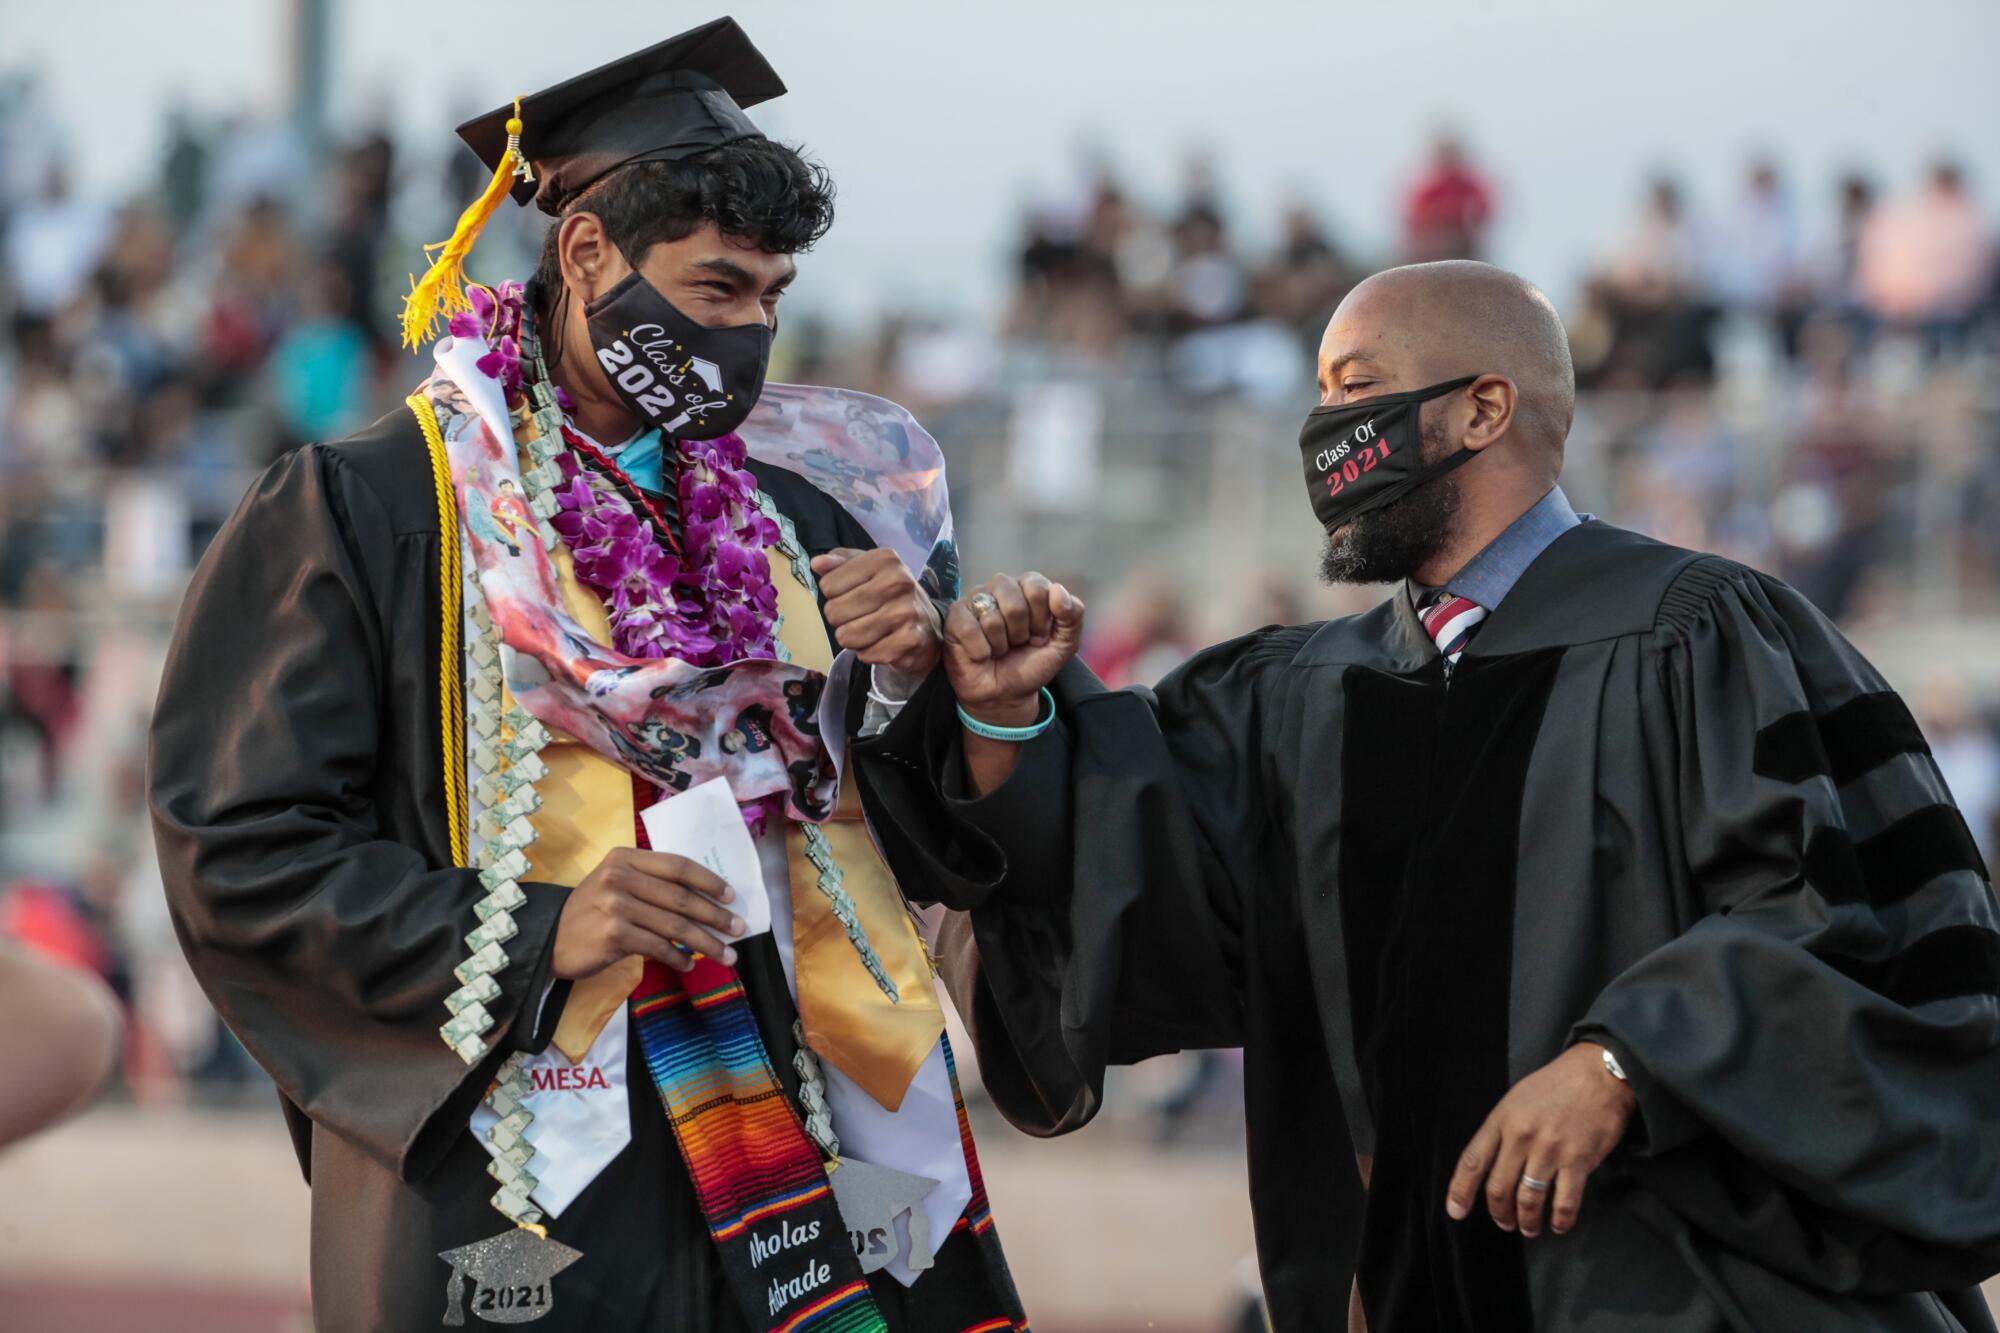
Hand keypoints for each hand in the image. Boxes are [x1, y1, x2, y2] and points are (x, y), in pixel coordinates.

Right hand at [552, 848, 746, 977]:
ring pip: (675, 926)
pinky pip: (659, 947)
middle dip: (716, 916)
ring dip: (706, 943)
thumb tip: (704, 901)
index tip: (731, 896)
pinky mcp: (614, 934)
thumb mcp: (615, 884)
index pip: (677, 865)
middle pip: (681, 897)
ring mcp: (616, 905)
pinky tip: (689, 965)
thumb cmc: (590, 912)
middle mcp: (620, 877)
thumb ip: (651, 884)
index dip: (709, 881)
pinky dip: (679, 958)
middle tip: (739, 929)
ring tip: (727, 955)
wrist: (549, 939)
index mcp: (625, 858)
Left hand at [810, 547, 944, 676]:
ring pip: (846, 636)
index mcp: (885, 559)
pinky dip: (869, 653)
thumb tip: (817, 563)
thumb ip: (840, 562)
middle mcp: (898, 582)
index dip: (835, 595)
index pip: (828, 585)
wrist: (928, 626)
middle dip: (842, 619)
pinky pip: (864, 654)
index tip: (854, 594)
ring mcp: (906, 612)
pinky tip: (883, 642)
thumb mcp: (867, 570)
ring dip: (854, 638)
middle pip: (834, 612)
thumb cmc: (890, 594)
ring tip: (871, 630)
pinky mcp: (909, 640)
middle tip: (862, 616)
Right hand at [943, 572, 1085, 725]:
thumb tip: (1058, 590)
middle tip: (1018, 644)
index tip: (1040, 636)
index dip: (1042, 619)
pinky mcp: (954, 617)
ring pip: (992, 617)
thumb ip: (1073, 615)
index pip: (1037, 587)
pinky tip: (982, 654)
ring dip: (1001, 645)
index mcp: (1028, 587)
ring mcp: (975, 600)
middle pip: (1015, 603)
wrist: (1005, 695)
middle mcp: (1001, 587)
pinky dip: (980, 650)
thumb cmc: (1031, 664)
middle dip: (1021, 633)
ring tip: (1000, 649)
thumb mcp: (1064, 644)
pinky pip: (968, 628)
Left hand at [1445, 1042, 1635, 1237]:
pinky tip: (1559, 1224)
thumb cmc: (1556, 1086)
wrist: (1598, 1073)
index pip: (1473, 1161)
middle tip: (1504, 1223)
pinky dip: (1560, 1220)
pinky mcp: (1578, 1161)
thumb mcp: (1516, 1100)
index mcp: (1501, 1120)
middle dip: (1499, 1213)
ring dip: (1527, 1221)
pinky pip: (1564, 1202)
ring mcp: (1549, 1150)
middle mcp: (1521, 1137)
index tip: (1455, 1211)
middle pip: (1498, 1188)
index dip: (1460, 1190)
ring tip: (1529, 1228)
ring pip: (1528, 1200)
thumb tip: (1492, 1163)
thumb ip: (1502, 1130)